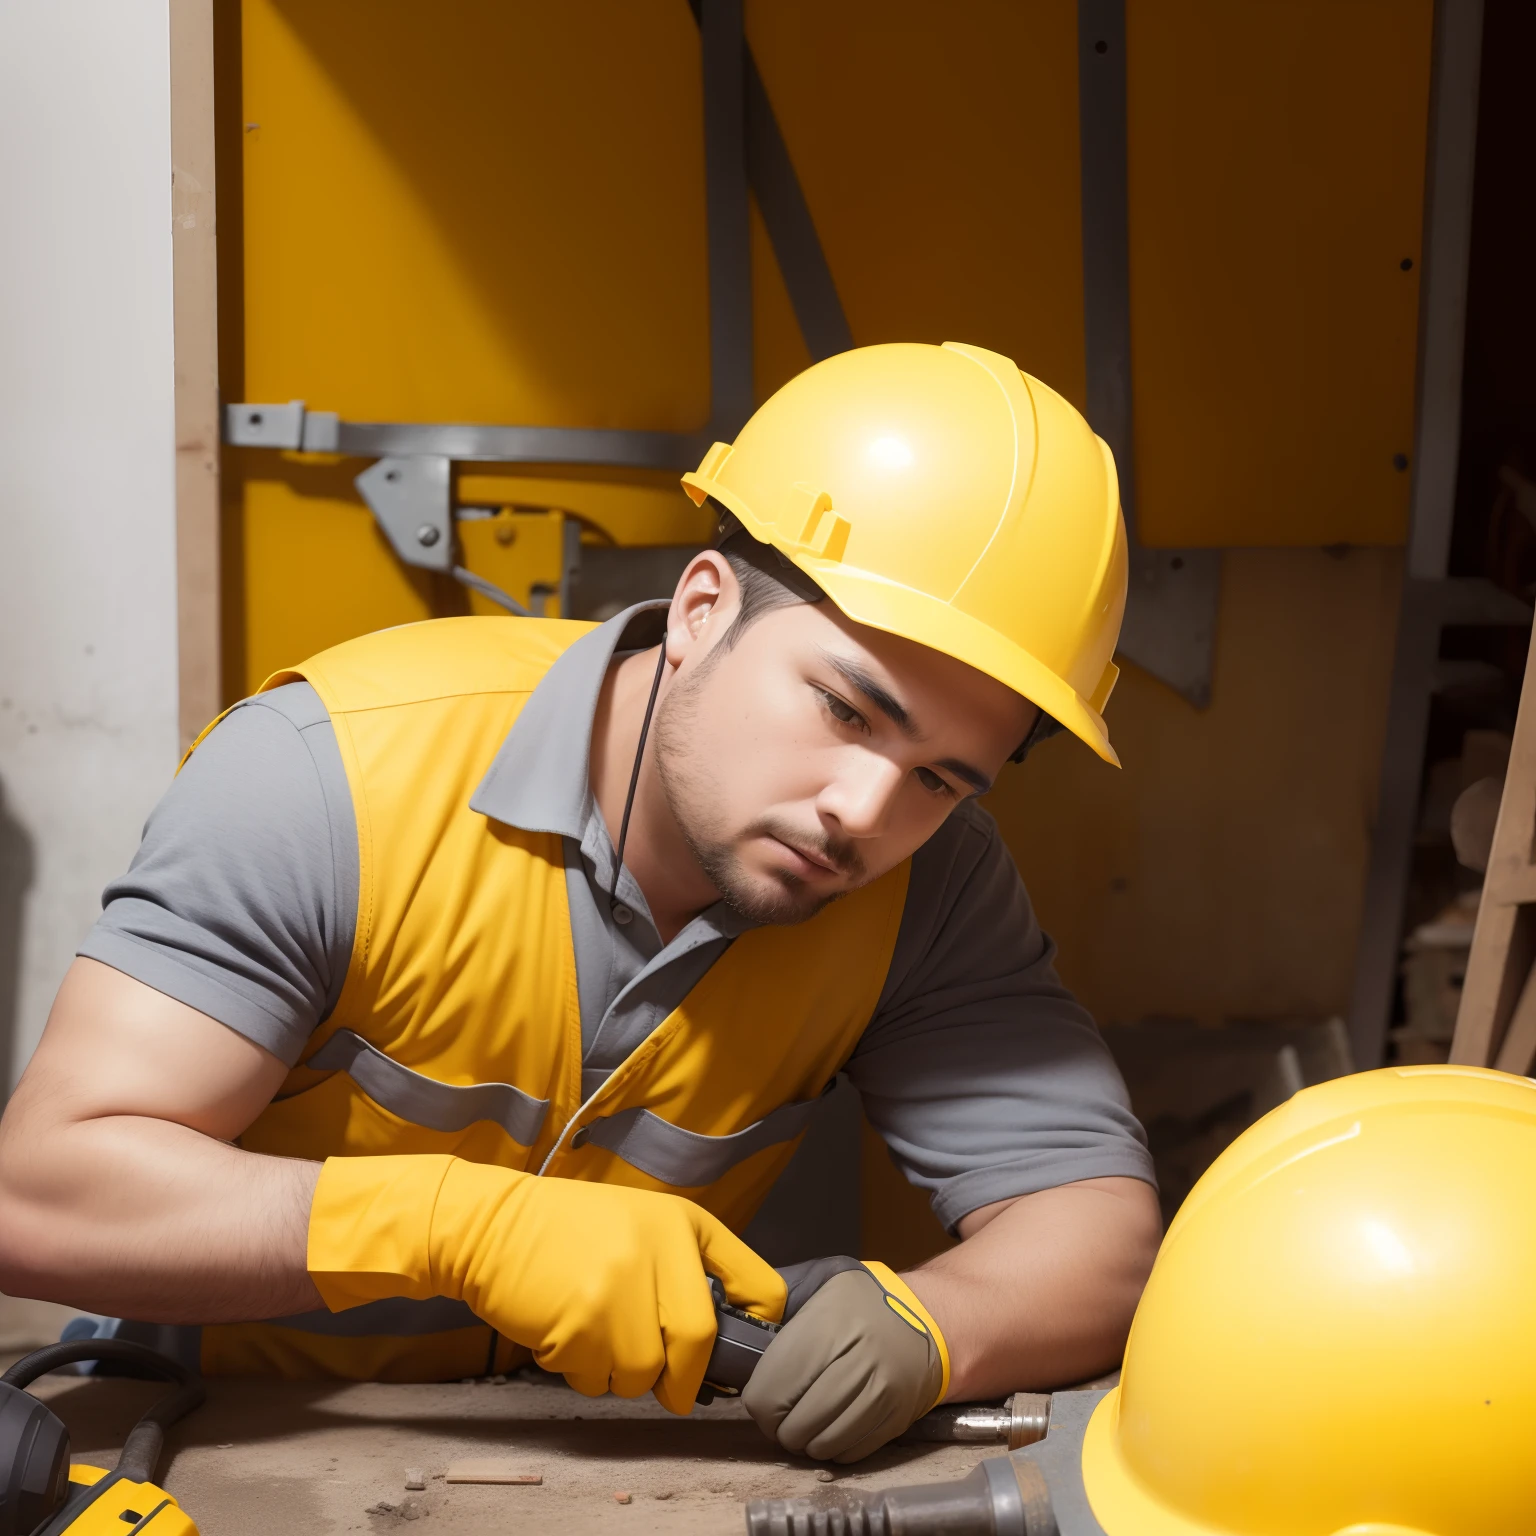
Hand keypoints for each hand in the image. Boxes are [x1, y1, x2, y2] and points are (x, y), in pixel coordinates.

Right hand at [308, 1155, 784, 1412]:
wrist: (490, 1226)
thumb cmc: (570, 1229)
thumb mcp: (642, 1223)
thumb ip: (686, 1267)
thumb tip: (727, 1337)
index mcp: (684, 1223)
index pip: (759, 1286)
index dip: (758, 1330)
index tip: (742, 1351)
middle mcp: (660, 1250)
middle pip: (700, 1343)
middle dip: (684, 1379)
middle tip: (670, 1388)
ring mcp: (620, 1288)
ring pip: (645, 1372)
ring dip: (621, 1372)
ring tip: (594, 1335)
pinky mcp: (581, 1324)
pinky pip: (598, 1379)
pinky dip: (584, 1373)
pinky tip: (564, 1333)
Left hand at [743, 1259, 947, 1461]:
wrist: (930, 1321)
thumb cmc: (863, 1301)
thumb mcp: (822, 1281)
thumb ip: (778, 1297)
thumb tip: (728, 1311)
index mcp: (831, 1322)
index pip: (771, 1389)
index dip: (758, 1400)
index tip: (761, 1393)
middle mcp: (859, 1360)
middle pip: (794, 1424)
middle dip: (779, 1425)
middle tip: (781, 1411)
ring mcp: (881, 1394)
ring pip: (820, 1446)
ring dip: (804, 1441)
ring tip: (804, 1420)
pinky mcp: (896, 1421)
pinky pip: (848, 1455)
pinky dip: (832, 1449)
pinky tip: (830, 1426)